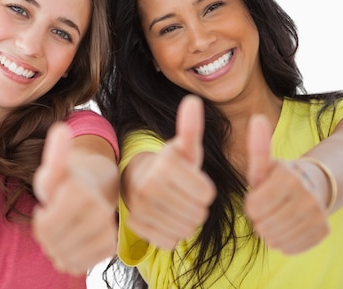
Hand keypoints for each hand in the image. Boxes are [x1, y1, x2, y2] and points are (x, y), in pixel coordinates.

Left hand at [32, 123, 117, 274]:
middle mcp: (99, 209)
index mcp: (81, 190)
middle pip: (55, 242)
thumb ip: (55, 155)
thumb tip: (61, 129)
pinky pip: (82, 264)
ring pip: (67, 257)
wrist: (92, 191)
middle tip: (50, 222)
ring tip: (59, 233)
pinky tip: (71, 243)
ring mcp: (106, 228)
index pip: (46, 225)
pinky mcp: (110, 245)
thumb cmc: (66, 181)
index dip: (40, 221)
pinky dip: (71, 258)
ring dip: (57, 249)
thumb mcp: (54, 169)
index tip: (46, 207)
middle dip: (47, 237)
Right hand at [125, 94, 215, 249]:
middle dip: (198, 207)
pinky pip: (169, 241)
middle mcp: (146, 186)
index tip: (195, 182)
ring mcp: (138, 208)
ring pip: (184, 230)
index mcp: (163, 164)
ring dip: (187, 221)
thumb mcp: (184, 148)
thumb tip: (193, 100)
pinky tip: (166, 219)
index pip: (207, 194)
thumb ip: (191, 128)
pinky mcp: (136, 226)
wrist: (137, 180)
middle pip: (197, 214)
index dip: (206, 190)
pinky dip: (172, 234)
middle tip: (187, 196)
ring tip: (178, 207)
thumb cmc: (171, 165)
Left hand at [244, 114, 329, 253]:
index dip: (251, 205)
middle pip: (264, 225)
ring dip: (270, 232)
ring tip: (274, 219)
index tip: (258, 196)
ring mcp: (317, 214)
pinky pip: (291, 248)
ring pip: (276, 239)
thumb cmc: (281, 176)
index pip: (253, 207)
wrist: (318, 185)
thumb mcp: (267, 163)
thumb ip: (258, 146)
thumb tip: (256, 118)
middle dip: (259, 219)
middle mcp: (306, 195)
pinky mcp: (323, 231)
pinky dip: (284, 242)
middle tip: (266, 209)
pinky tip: (286, 228)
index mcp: (289, 177)